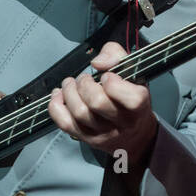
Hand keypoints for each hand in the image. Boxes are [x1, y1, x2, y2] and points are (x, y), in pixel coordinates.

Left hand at [48, 42, 158, 169]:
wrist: (134, 135)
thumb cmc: (132, 99)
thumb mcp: (133, 72)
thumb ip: (116, 56)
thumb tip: (97, 62)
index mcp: (139, 106)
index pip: (130, 98)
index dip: (113, 83)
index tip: (107, 76)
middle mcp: (122, 122)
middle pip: (97, 103)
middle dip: (85, 84)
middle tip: (84, 78)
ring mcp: (103, 133)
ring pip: (79, 113)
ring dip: (69, 92)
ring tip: (71, 84)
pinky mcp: (87, 138)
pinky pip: (65, 123)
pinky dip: (56, 106)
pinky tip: (60, 95)